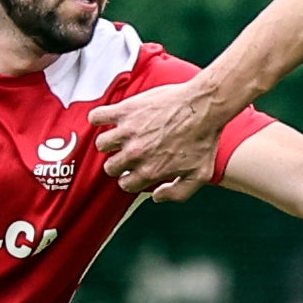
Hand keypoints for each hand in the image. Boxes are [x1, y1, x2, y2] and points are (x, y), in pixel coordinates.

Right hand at [88, 79, 230, 200]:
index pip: (126, 184)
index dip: (131, 177)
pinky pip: (97, 117)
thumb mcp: (199, 175)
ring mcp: (128, 132)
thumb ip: (178, 193)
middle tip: (129, 152)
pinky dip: (98, 118)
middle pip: (111, 166)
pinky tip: (109, 119)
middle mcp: (136, 154)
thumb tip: (156, 196)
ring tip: (121, 136)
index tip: (135, 170)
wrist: (205, 106)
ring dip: (110, 142)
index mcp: (150, 171)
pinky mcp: (126, 111)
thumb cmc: (205, 138)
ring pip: (102, 144)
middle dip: (119, 162)